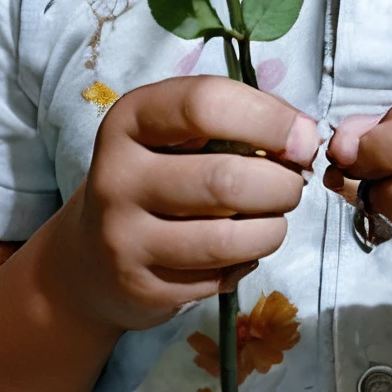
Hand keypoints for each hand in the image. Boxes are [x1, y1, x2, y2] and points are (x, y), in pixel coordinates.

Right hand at [54, 76, 319, 331]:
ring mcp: (123, 237)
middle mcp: (117, 175)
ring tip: (275, 218)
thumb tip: (303, 137)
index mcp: (130, 118)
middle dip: (281, 184)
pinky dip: (247, 262)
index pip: (206, 104)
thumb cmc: (155, 174)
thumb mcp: (178, 132)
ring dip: (273, 228)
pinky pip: (217, 277)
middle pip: (224, 179)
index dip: (269, 119)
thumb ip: (236, 122)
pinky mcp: (140, 288)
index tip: (303, 137)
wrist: (88, 256)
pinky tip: (243, 249)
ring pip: (226, 238)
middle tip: (294, 184)